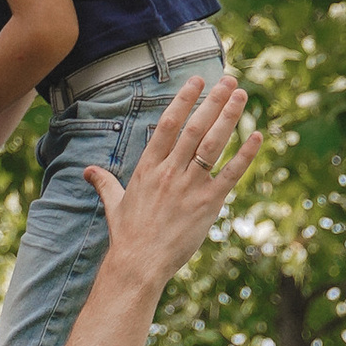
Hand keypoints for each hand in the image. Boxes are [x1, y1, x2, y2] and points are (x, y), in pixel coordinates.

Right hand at [84, 71, 259, 295]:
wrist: (139, 265)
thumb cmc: (127, 237)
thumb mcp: (114, 205)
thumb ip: (104, 183)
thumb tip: (87, 172)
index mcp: (148, 168)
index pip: (167, 124)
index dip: (183, 100)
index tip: (198, 80)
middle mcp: (170, 172)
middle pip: (195, 127)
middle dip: (214, 101)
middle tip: (229, 79)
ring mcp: (190, 187)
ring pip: (213, 143)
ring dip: (229, 116)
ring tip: (241, 95)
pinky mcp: (208, 204)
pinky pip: (231, 173)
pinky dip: (245, 154)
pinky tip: (257, 136)